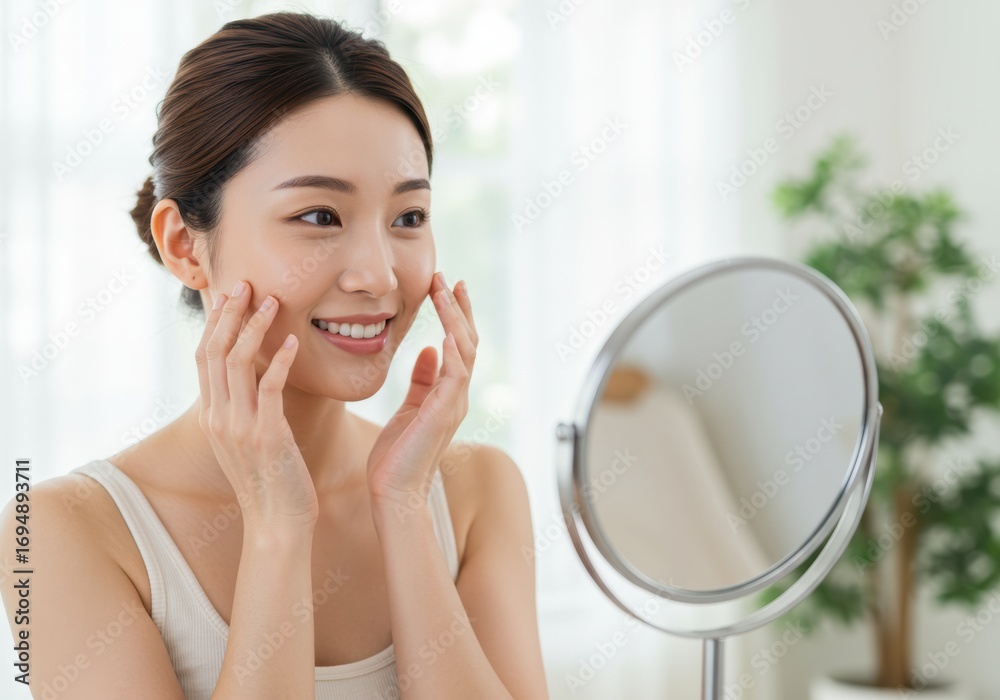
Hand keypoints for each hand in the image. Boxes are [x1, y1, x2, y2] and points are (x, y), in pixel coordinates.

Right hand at [195, 279, 318, 530]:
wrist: (277, 525)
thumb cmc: (271, 481)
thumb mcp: (248, 440)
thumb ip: (244, 409)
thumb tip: (253, 379)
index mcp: (213, 416)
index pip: (205, 358)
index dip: (214, 323)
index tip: (228, 294)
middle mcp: (219, 418)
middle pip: (214, 352)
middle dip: (228, 313)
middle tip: (245, 283)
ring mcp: (239, 427)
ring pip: (237, 363)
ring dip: (253, 327)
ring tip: (272, 300)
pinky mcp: (266, 436)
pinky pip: (269, 388)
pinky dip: (280, 360)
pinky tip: (292, 341)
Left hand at [366, 272, 478, 507]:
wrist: (394, 493)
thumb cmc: (396, 456)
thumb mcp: (408, 408)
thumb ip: (421, 380)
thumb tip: (426, 350)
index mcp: (448, 392)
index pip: (458, 344)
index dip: (454, 314)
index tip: (445, 286)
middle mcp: (457, 395)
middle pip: (466, 341)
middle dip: (458, 307)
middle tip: (446, 277)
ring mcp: (454, 404)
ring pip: (463, 351)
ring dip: (454, 319)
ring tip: (442, 292)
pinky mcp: (443, 414)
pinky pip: (455, 376)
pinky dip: (452, 352)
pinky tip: (444, 331)